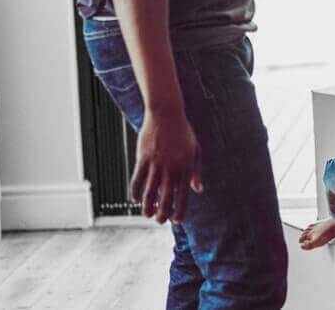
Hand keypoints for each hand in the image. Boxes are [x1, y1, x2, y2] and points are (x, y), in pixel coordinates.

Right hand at [130, 108, 202, 223]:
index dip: (179, 212)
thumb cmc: (183, 132)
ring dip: (147, 207)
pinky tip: (136, 200)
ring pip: (150, 193)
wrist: (166, 113)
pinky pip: (137, 180)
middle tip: (159, 221)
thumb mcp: (196, 150)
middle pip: (165, 199)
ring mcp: (156, 165)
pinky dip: (136, 192)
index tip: (176, 222)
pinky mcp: (143, 159)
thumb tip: (198, 190)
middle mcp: (171, 169)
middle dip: (162, 214)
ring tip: (147, 215)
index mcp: (185, 168)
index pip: (183, 197)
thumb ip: (196, 172)